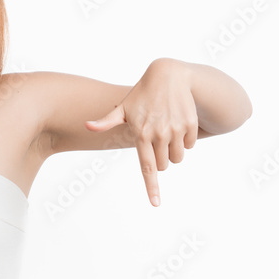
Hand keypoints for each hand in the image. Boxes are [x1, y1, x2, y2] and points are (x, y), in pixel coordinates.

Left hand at [83, 59, 198, 206]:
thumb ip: (106, 121)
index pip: (147, 167)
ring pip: (178, 158)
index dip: (152, 188)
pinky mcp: (191, 124)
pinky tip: (177, 123)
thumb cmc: (141, 94)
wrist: (168, 75)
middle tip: (155, 140)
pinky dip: (185, 140)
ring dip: (173, 152)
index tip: (156, 203)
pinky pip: (190, 145)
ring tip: (166, 131)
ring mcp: (176, 129)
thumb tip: (87, 126)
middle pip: (163, 166)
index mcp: (141, 134)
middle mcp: (159, 134)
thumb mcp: (122, 108)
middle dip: (160, 159)